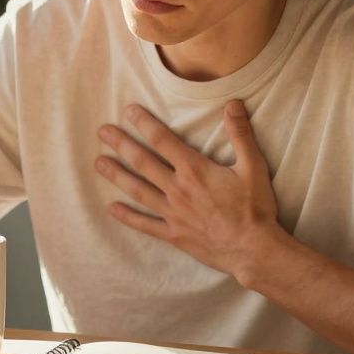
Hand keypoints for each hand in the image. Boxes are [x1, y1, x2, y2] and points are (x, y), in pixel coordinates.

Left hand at [94, 100, 281, 283]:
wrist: (253, 249)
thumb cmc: (255, 208)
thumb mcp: (253, 167)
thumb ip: (240, 134)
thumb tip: (233, 104)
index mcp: (194, 170)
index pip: (162, 140)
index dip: (144, 123)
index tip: (128, 111)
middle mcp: (177, 189)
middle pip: (142, 162)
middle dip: (121, 144)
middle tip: (102, 131)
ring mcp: (173, 213)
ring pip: (138, 190)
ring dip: (117, 175)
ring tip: (98, 163)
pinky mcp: (174, 234)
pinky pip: (145, 224)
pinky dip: (127, 217)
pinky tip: (111, 209)